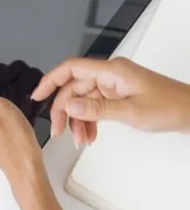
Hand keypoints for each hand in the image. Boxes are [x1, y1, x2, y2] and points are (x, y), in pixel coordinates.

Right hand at [32, 57, 189, 145]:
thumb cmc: (171, 107)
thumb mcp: (131, 112)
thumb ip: (97, 109)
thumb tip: (69, 107)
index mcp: (111, 71)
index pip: (70, 69)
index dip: (50, 81)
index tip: (37, 96)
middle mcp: (110, 75)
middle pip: (74, 89)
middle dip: (64, 111)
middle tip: (59, 132)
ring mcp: (114, 86)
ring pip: (84, 101)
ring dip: (78, 120)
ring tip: (79, 140)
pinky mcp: (119, 96)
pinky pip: (95, 107)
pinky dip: (90, 121)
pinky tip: (90, 136)